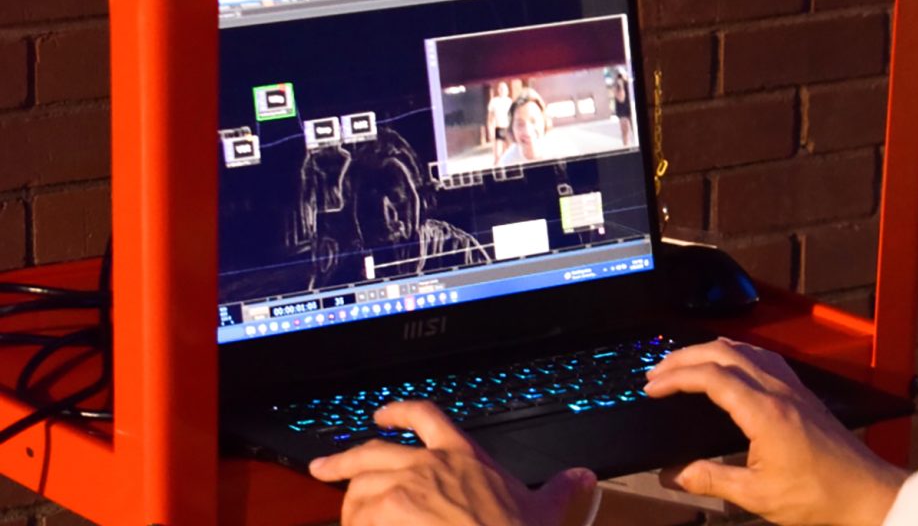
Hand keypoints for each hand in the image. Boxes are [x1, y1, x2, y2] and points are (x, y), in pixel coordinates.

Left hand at [310, 401, 597, 525]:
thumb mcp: (543, 510)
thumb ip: (561, 490)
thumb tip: (583, 478)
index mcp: (463, 456)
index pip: (426, 417)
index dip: (398, 412)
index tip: (380, 415)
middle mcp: (426, 466)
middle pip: (373, 450)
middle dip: (343, 459)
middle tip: (324, 466)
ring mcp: (400, 492)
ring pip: (359, 489)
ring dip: (350, 505)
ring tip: (349, 517)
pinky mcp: (381, 518)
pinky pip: (353, 519)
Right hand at [644, 338, 905, 525]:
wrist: (866, 495)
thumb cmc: (820, 497)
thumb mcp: (757, 496)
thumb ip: (711, 480)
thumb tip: (673, 475)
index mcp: (764, 411)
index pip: (710, 377)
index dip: (675, 377)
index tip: (652, 386)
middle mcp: (778, 390)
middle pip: (722, 352)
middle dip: (683, 357)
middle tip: (656, 372)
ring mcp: (792, 387)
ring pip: (743, 349)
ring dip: (708, 351)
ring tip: (683, 364)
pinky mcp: (801, 393)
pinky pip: (762, 357)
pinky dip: (734, 354)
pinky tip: (727, 365)